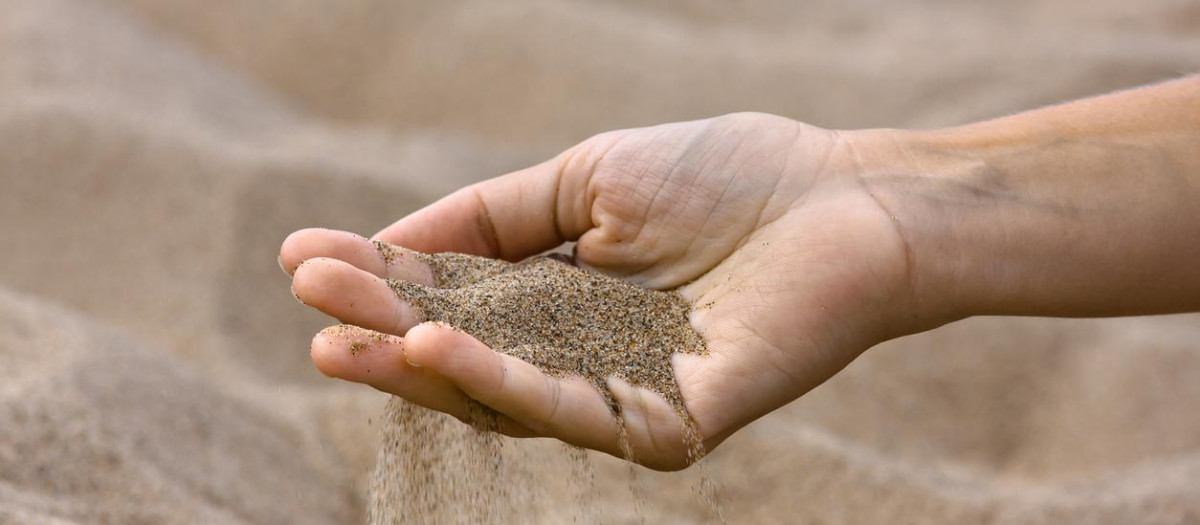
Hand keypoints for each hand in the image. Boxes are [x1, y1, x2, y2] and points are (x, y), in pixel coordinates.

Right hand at [280, 113, 928, 469]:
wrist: (848, 196)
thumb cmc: (726, 177)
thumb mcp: (583, 179)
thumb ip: (489, 218)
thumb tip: (383, 243)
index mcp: (560, 299)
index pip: (452, 300)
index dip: (380, 285)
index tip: (303, 259)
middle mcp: (581, 356)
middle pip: (465, 359)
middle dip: (382, 333)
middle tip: (310, 308)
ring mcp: (624, 396)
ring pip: (505, 397)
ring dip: (422, 366)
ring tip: (346, 338)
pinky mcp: (671, 423)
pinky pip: (576, 412)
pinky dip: (505, 384)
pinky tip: (441, 344)